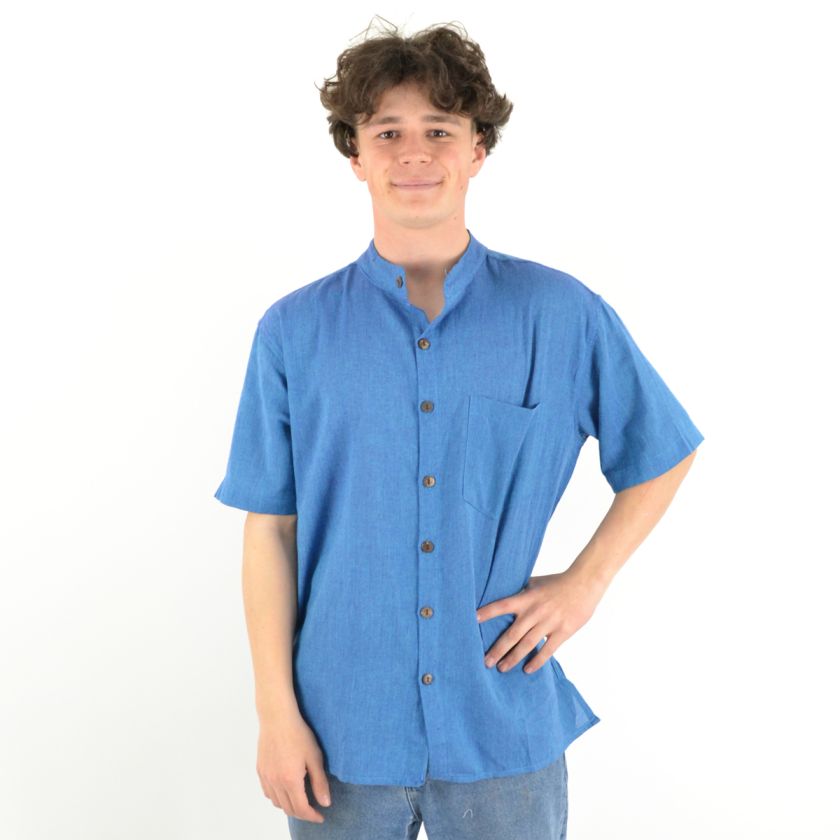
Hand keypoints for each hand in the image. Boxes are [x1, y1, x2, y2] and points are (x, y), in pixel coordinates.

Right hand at [257, 712, 331, 823]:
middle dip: (302, 813)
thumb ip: (320, 782)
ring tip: (301, 801)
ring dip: (289, 806)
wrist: (277, 718)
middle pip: (288, 809)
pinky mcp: (260, 770)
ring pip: (277, 803)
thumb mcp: (314, 757)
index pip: (301, 809)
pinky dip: (277, 798)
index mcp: (290, 780)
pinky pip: (268, 793)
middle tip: (314, 810)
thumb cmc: (299, 734)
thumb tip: (325, 803)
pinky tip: (285, 790)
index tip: (321, 816)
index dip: (312, 816)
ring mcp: (266, 777)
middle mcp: (275, 783)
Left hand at [476, 569, 606, 673]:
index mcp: (526, 598)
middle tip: (485, 662)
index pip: (501, 606)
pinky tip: (527, 670)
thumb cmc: (557, 582)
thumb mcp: (535, 582)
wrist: (584, 584)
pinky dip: (537, 661)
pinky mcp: (562, 632)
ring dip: (513, 658)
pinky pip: (547, 650)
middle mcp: (535, 612)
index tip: (471, 620)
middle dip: (497, 649)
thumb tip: (501, 591)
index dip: (486, 613)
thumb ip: (520, 590)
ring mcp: (549, 623)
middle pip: (512, 634)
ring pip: (527, 645)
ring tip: (501, 668)